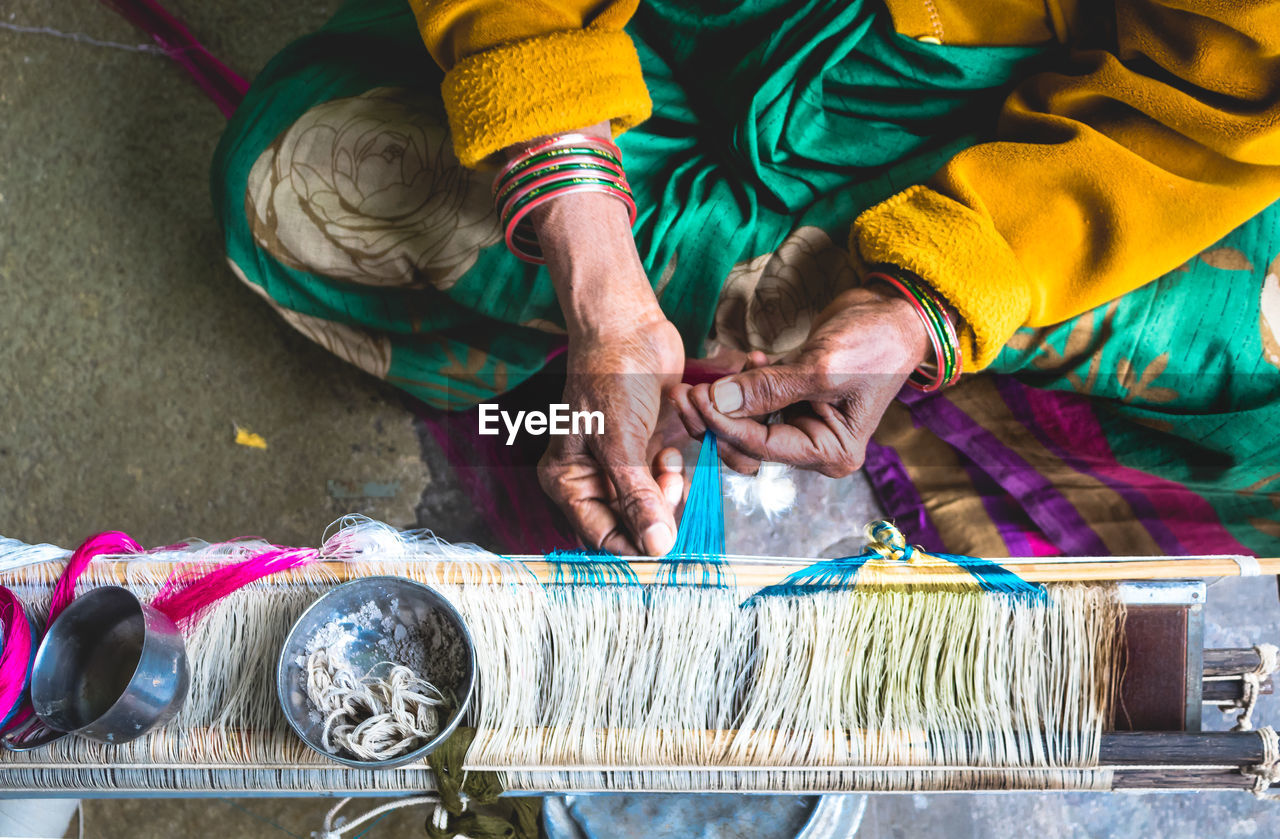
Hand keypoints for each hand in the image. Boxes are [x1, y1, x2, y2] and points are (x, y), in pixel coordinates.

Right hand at [515, 124, 686, 554]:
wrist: (629, 326)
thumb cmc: (610, 377)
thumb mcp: (620, 443)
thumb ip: (637, 497)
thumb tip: (655, 547)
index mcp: (569, 482)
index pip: (601, 537)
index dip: (635, 542)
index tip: (666, 539)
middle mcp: (596, 478)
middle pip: (635, 522)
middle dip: (658, 505)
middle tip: (668, 478)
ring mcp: (627, 464)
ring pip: (661, 501)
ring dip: (675, 481)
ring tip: (669, 452)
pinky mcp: (654, 448)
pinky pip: (677, 473)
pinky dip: (691, 462)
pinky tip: (684, 438)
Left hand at [669, 285, 930, 476]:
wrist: (895, 313)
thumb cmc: (874, 344)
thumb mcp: (821, 368)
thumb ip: (767, 389)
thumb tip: (717, 402)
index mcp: (829, 451)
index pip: (761, 445)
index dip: (723, 423)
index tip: (696, 398)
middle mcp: (814, 444)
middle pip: (747, 442)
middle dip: (715, 417)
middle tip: (686, 390)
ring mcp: (803, 421)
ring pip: (745, 421)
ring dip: (727, 397)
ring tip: (714, 372)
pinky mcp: (793, 397)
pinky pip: (755, 398)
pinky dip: (745, 380)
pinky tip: (752, 359)